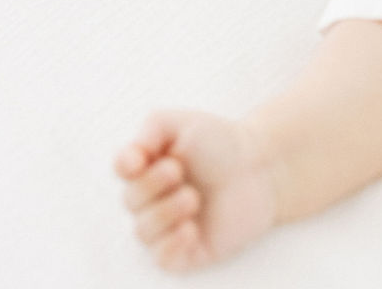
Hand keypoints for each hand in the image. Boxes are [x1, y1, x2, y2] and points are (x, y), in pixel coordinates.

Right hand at [115, 109, 279, 272]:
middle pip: (130, 200)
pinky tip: (191, 230)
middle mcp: (153, 197)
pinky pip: (163, 259)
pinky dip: (171, 245)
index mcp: (149, 164)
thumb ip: (150, 130)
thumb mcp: (184, 123)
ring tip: (193, 198)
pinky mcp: (185, 251)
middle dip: (151, 184)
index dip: (125, 166)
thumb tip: (128, 159)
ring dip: (165, 213)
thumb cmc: (220, 143)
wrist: (260, 168)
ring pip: (143, 232)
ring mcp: (167, 226)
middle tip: (178, 171)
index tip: (140, 160)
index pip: (121, 168)